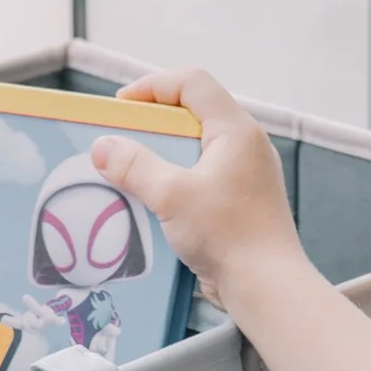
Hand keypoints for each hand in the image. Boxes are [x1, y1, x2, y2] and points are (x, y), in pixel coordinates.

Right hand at [88, 69, 303, 315]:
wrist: (267, 287)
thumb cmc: (227, 235)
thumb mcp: (171, 196)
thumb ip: (135, 166)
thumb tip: (103, 147)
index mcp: (236, 130)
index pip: (193, 83)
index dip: (153, 85)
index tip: (121, 106)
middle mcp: (246, 145)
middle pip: (195, 113)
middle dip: (154, 122)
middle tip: (123, 138)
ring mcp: (247, 174)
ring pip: (198, 147)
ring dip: (163, 154)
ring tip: (132, 171)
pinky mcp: (242, 201)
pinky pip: (204, 175)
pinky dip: (176, 179)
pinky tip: (155, 200)